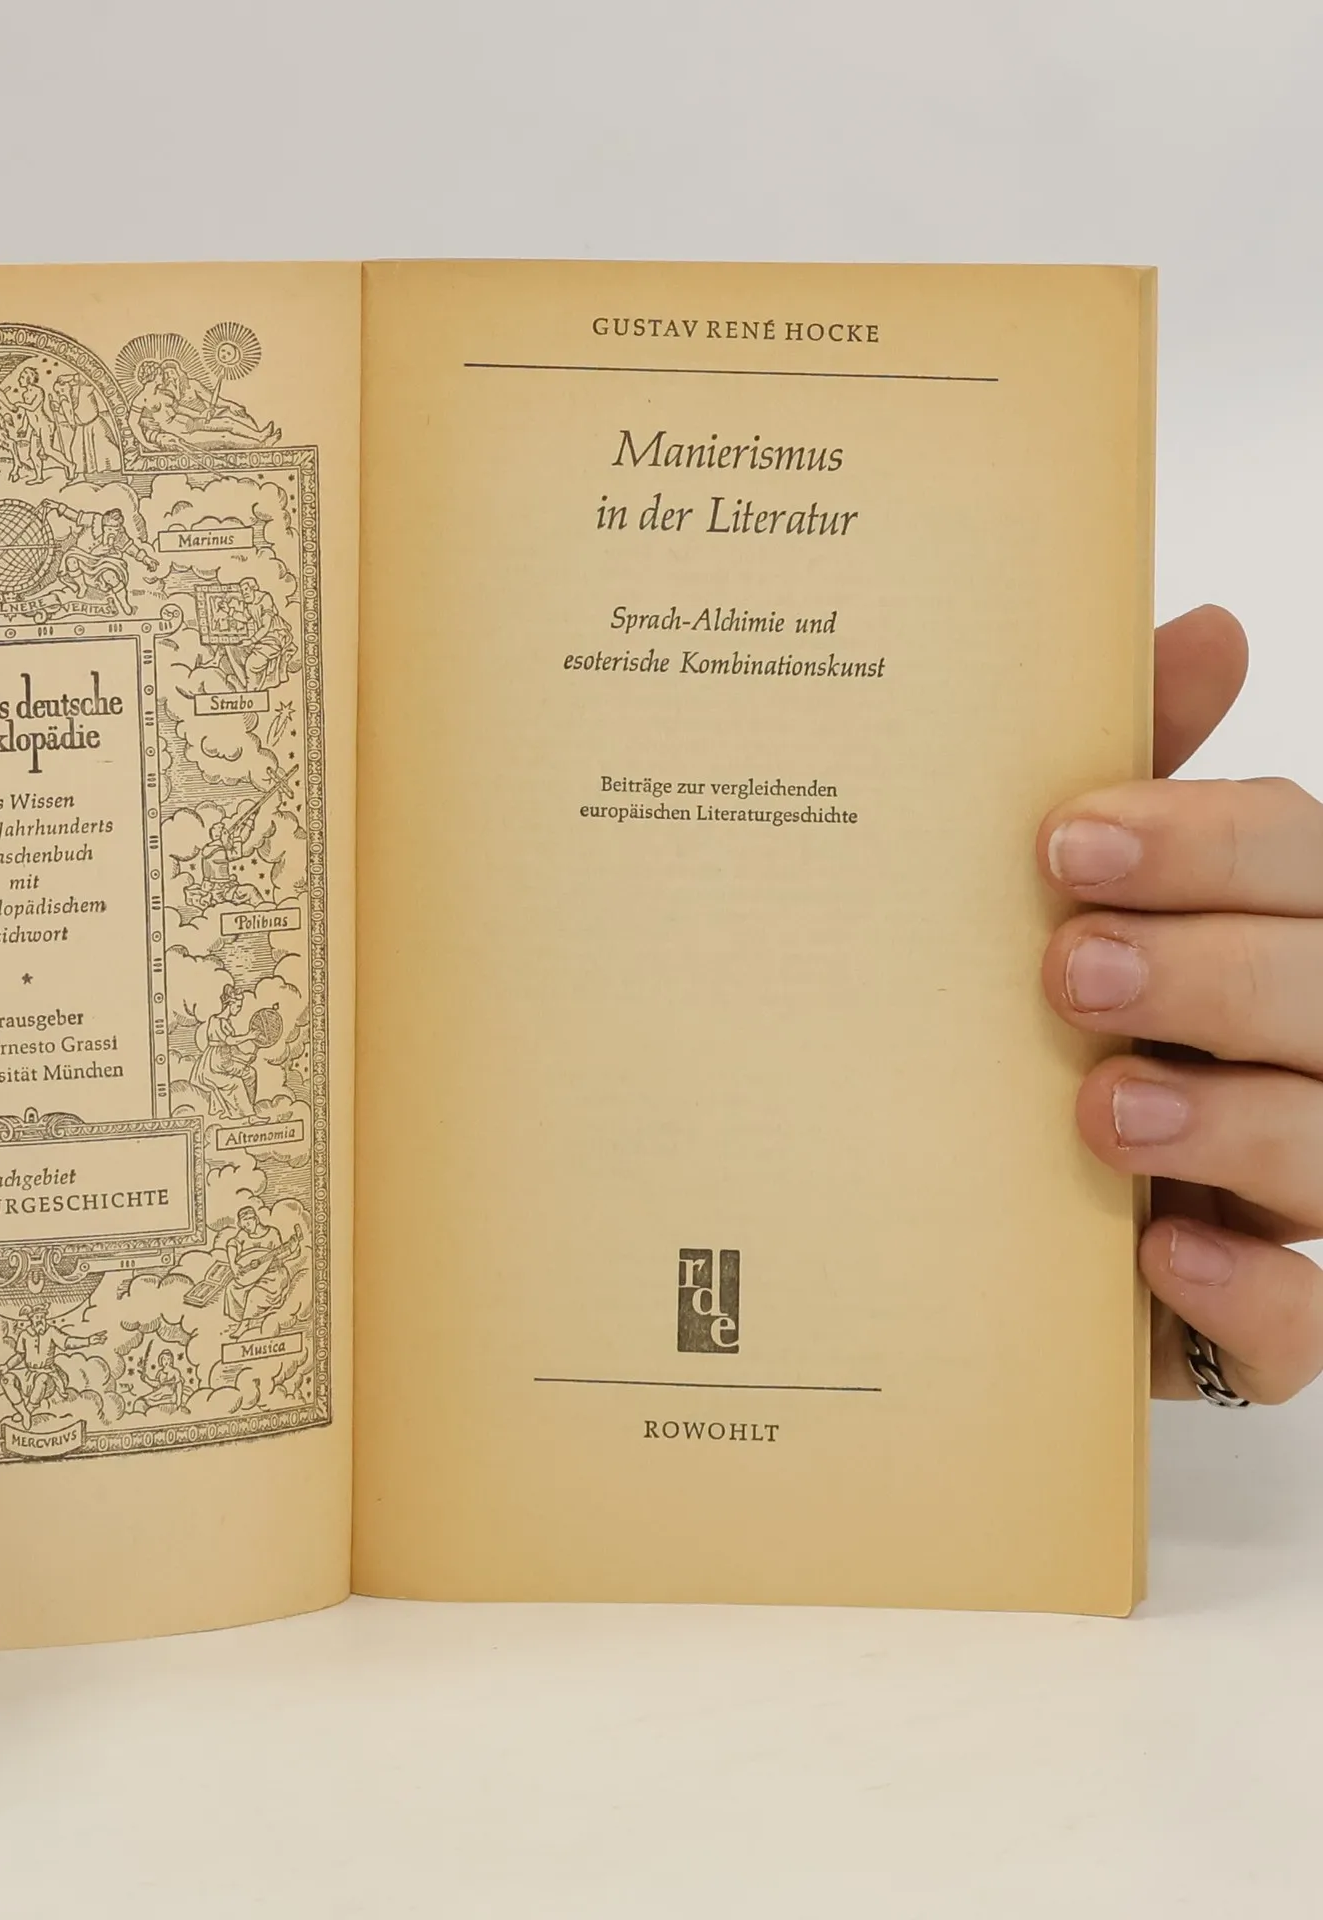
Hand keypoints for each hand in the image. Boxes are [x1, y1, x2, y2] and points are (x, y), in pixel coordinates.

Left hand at [1041, 605, 1322, 1401]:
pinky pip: (1300, 1326)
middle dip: (1214, 977)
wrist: (962, 1207)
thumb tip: (1204, 628)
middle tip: (1069, 969)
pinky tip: (1155, 1252)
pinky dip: (1244, 1296)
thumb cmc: (1040, 1023)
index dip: (1206, 848)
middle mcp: (1304, 1053)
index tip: (1064, 841)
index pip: (1303, 862)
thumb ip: (1136, 776)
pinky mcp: (1249, 1319)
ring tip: (1101, 1106)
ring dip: (1231, 1124)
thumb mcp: (1074, 898)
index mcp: (1268, 935)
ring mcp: (1290, 1188)